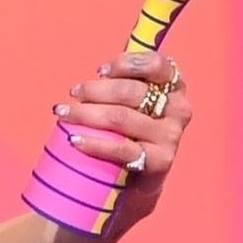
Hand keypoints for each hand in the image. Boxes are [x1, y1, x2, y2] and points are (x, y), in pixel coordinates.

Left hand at [52, 49, 192, 225]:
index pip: (156, 65)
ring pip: (121, 117)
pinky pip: (120, 148)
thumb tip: (99, 72)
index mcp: (174, 88)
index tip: (101, 71)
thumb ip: (122, 82)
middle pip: (132, 91)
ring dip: (86, 113)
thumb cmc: (129, 132)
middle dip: (96, 90)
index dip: (126, 63)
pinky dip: (93, 143)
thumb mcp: (131, 104)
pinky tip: (74, 140)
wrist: (137, 179)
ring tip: (64, 113)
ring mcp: (170, 136)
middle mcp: (178, 109)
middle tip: (74, 93)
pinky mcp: (159, 161)